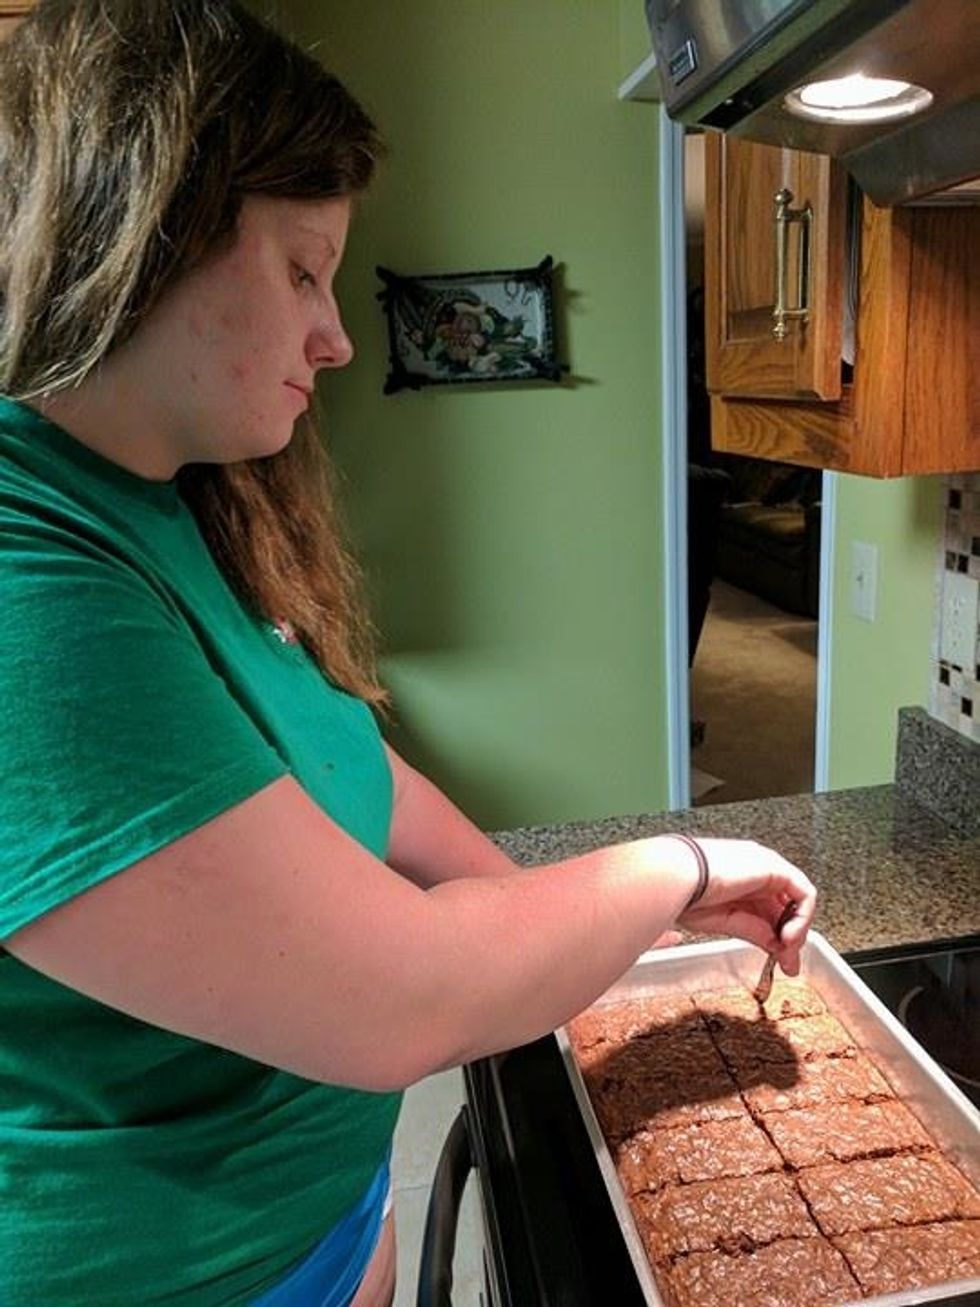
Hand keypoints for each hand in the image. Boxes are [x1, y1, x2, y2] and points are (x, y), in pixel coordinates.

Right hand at [676, 838, 815, 975]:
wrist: (677, 879)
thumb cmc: (686, 896)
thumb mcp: (728, 922)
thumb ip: (757, 933)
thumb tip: (781, 952)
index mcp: (741, 878)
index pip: (772, 909)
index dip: (781, 937)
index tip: (782, 962)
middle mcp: (757, 870)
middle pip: (788, 907)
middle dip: (792, 939)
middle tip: (789, 964)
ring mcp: (768, 866)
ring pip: (799, 901)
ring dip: (798, 930)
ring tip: (787, 951)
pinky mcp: (776, 868)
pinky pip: (804, 895)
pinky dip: (802, 919)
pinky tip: (788, 936)